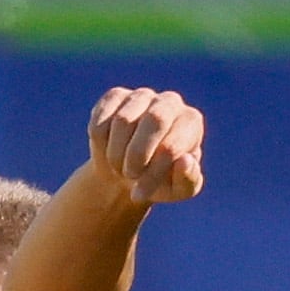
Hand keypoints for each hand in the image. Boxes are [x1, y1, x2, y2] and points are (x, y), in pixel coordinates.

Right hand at [89, 87, 205, 207]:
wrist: (129, 171)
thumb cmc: (159, 180)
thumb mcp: (177, 190)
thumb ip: (188, 180)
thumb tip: (184, 161)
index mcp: (191, 122)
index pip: (171, 145)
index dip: (152, 173)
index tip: (140, 194)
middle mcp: (170, 102)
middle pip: (156, 118)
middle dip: (136, 155)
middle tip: (129, 174)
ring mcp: (142, 96)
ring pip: (122, 120)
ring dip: (114, 153)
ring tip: (118, 164)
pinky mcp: (115, 97)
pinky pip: (100, 119)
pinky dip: (99, 142)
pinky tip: (107, 149)